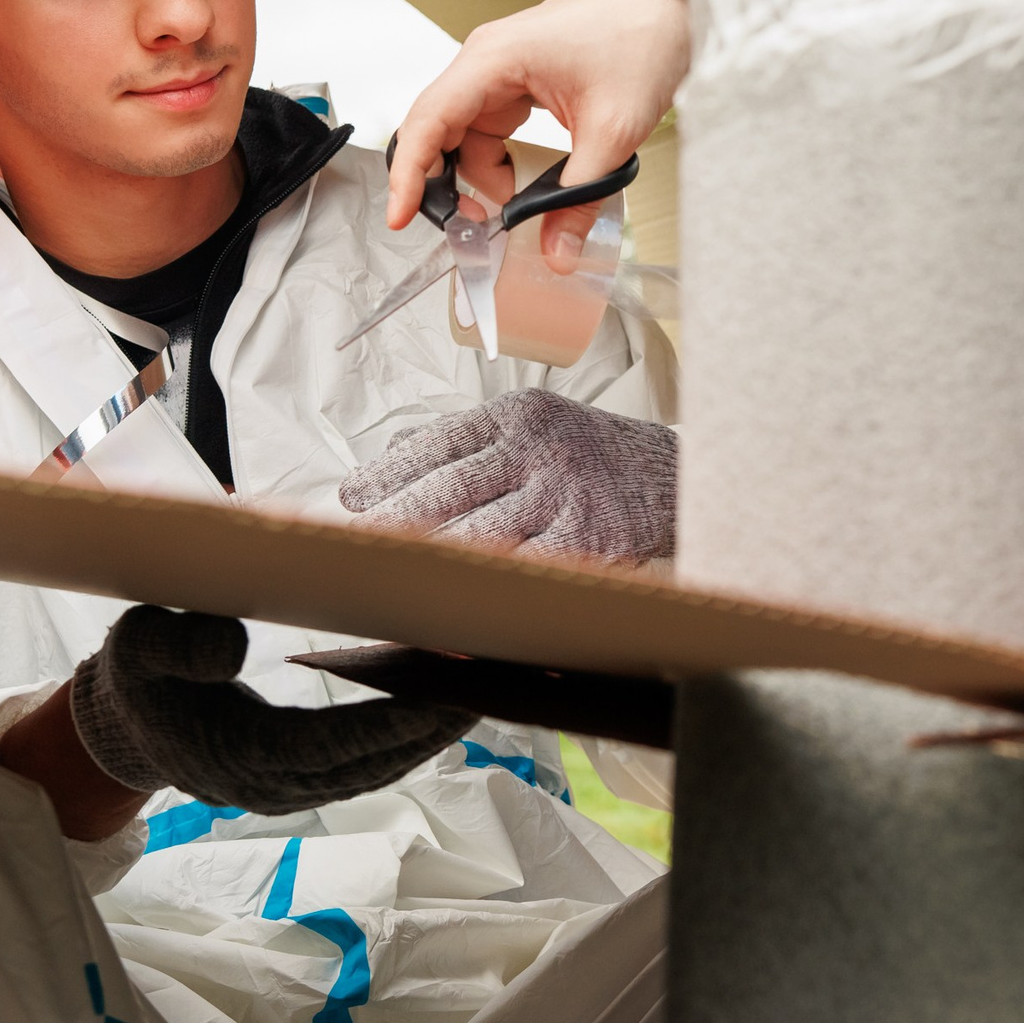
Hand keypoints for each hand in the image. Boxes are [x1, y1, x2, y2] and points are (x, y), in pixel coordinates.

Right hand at [64, 607, 474, 816]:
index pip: (329, 744)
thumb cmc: (136, 678)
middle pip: (368, 762)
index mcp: (236, 753)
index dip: (390, 724)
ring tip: (482, 685)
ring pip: (375, 769)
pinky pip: (364, 765)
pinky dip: (406, 736)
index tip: (444, 697)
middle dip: (431, 725)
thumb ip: (178, 644)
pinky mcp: (301, 784)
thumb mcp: (136, 646)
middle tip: (490, 680)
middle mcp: (271, 786)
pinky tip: (442, 702)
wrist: (124, 729)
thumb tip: (234, 646)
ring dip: (429, 733)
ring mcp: (289, 791)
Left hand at [339, 389, 678, 564]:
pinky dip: (487, 592)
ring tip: (388, 578)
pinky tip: (452, 604)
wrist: (673, 478)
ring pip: (480, 537)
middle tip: (354, 545)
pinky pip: (526, 574)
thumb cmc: (586, 454)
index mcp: (518, 418)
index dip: (389, 472)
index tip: (350, 497)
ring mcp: (566, 499)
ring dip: (429, 562)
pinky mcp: (590, 544)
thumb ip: (466, 438)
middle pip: (450, 490)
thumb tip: (393, 452)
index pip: (440, 443)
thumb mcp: (532, 425)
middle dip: (394, 520)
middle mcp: (540, 453)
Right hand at [387, 0, 687, 265]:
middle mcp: (486, 59)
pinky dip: (498, 159)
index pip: (428, 120)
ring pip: (464, 135)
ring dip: (481, 175)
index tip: (400, 215)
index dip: (408, 173)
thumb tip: (557, 252)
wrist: (670, 5)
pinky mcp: (518, 80)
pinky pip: (489, 128)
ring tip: (512, 205)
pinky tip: (520, 181)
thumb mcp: (612, 133)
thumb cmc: (642, 39)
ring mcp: (500, 68)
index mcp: (494, 58)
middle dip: (445, 182)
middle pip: (437, 130)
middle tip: (468, 226)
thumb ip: (579, 198)